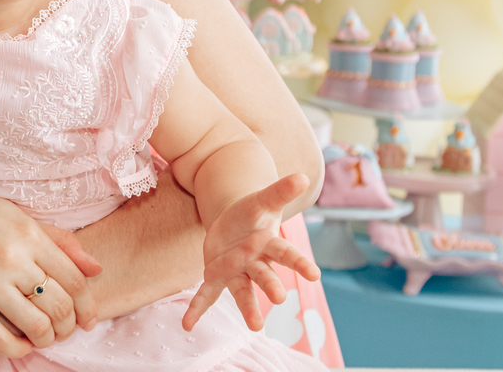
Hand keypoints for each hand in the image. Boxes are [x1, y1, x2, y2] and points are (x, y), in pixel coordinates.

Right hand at [0, 186, 101, 356]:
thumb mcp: (16, 216)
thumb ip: (58, 241)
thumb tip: (97, 269)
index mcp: (28, 234)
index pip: (75, 280)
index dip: (89, 305)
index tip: (88, 318)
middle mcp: (10, 258)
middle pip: (60, 305)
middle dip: (70, 325)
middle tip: (66, 329)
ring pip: (37, 327)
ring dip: (48, 338)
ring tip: (45, 336)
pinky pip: (0, 340)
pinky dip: (19, 348)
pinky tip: (20, 342)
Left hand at [183, 173, 319, 331]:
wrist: (232, 222)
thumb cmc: (253, 213)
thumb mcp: (263, 200)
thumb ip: (280, 191)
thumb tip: (303, 176)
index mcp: (269, 243)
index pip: (287, 252)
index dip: (300, 263)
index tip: (314, 274)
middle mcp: (256, 262)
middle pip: (265, 275)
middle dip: (272, 285)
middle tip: (279, 299)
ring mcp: (236, 272)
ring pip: (243, 291)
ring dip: (248, 308)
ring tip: (256, 326)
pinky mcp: (216, 276)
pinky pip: (207, 294)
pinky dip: (198, 309)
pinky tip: (188, 325)